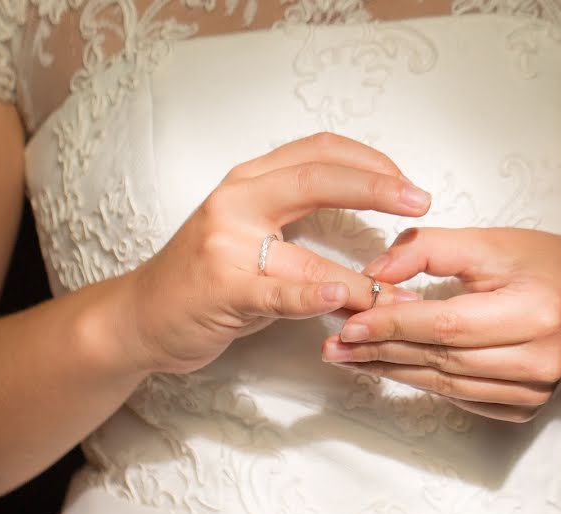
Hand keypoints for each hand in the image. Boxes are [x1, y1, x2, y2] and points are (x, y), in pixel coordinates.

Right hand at [127, 133, 430, 373]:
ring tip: (401, 294)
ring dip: (363, 279)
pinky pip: (277, 293)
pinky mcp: (221, 289)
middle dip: (377, 186)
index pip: (318, 151)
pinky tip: (344, 299)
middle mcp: (236, 201)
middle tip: (420, 202)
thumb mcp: (248, 231)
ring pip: (307, 254)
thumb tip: (372, 228)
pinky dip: (313, 297)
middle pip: (316, 177)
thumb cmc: (204, 275)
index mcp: (249, 182)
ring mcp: (226, 245)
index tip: (409, 185)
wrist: (140, 315)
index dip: (371, 162)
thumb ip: (299, 220)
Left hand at [321, 227, 560, 421]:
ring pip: (444, 384)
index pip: (448, 324)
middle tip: (333, 344)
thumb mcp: (489, 242)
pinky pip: (458, 398)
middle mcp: (540, 360)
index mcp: (537, 312)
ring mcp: (533, 392)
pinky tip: (386, 368)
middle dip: (380, 350)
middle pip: (442, 358)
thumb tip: (373, 273)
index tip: (349, 322)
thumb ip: (428, 248)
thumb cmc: (539, 265)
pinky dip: (418, 381)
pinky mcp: (523, 409)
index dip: (394, 324)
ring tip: (346, 358)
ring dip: (391, 370)